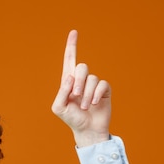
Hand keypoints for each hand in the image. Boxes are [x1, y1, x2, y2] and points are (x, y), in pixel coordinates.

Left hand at [51, 30, 111, 146]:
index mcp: (69, 82)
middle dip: (78, 82)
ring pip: (92, 78)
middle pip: (82, 67)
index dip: (71, 46)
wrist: (87, 130)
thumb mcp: (59, 108)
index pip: (70, 60)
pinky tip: (94, 104)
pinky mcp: (104, 90)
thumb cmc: (72, 119)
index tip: (74, 32)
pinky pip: (102, 84)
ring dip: (86, 95)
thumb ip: (61, 92)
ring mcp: (94, 85)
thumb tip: (70, 77)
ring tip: (85, 107)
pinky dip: (96, 94)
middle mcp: (82, 80)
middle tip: (75, 97)